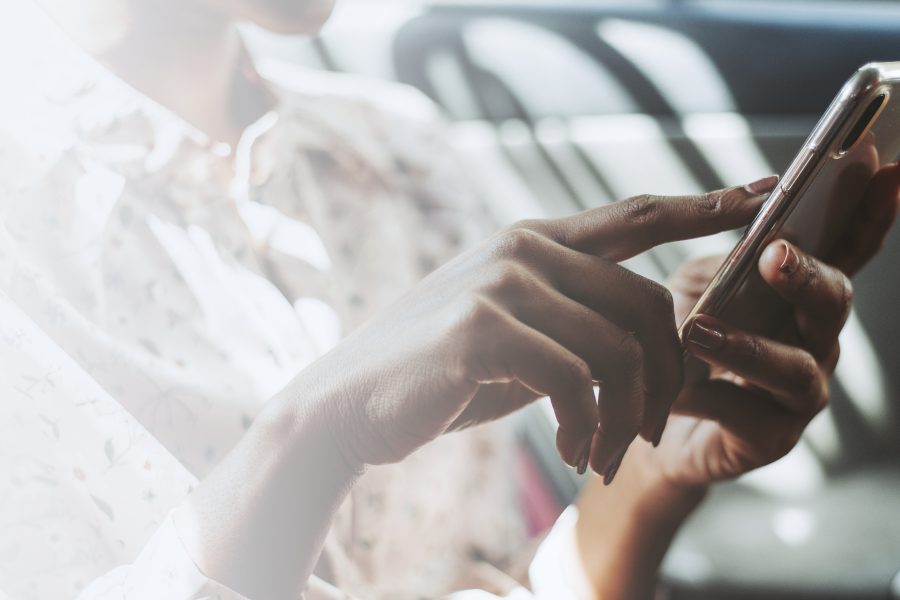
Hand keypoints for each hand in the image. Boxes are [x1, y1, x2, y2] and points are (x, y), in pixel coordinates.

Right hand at [276, 183, 770, 473]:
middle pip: (647, 302)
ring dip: (625, 416)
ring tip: (601, 454)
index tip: (764, 196)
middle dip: (668, 377)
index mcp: (532, 242)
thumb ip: (571, 323)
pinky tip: (571, 450)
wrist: (350, 404)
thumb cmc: (439, 376)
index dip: (704, 205)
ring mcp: (499, 282)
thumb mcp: (516, 339)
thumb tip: (645, 343)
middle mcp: (521, 248)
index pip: (634, 215)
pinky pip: (575, 379)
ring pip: (618, 347)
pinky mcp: (479, 327)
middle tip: (649, 433)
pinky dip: (587, 426)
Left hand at [652, 162, 899, 487]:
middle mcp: (814, 339)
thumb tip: (755, 216)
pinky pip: (748, 416)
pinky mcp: (771, 437)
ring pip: (794, 367)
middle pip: (832, 302)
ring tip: (699, 332)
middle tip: (774, 254)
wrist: (651, 419)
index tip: (886, 168)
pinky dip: (708, 397)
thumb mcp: (697, 286)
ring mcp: (800, 392)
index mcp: (801, 293)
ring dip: (750, 347)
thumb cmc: (681, 342)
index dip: (871, 212)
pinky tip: (676, 388)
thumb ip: (728, 259)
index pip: (847, 248)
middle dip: (807, 275)